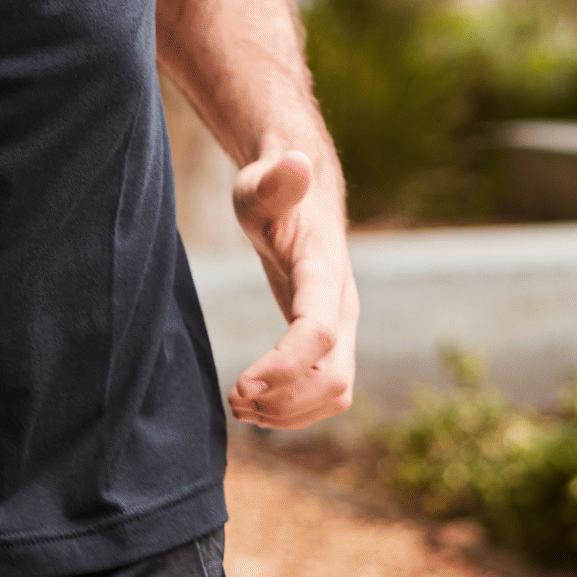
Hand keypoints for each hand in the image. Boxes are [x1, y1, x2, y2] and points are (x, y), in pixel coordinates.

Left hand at [226, 144, 357, 426]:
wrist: (298, 198)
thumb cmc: (273, 192)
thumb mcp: (262, 185)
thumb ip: (278, 181)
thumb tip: (296, 163)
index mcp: (325, 274)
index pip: (319, 333)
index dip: (284, 366)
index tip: (240, 385)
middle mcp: (343, 307)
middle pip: (334, 378)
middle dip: (285, 400)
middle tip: (234, 399)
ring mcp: (341, 328)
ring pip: (336, 394)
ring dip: (289, 413)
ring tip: (240, 407)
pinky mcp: (329, 344)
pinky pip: (326, 394)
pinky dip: (294, 412)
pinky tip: (255, 405)